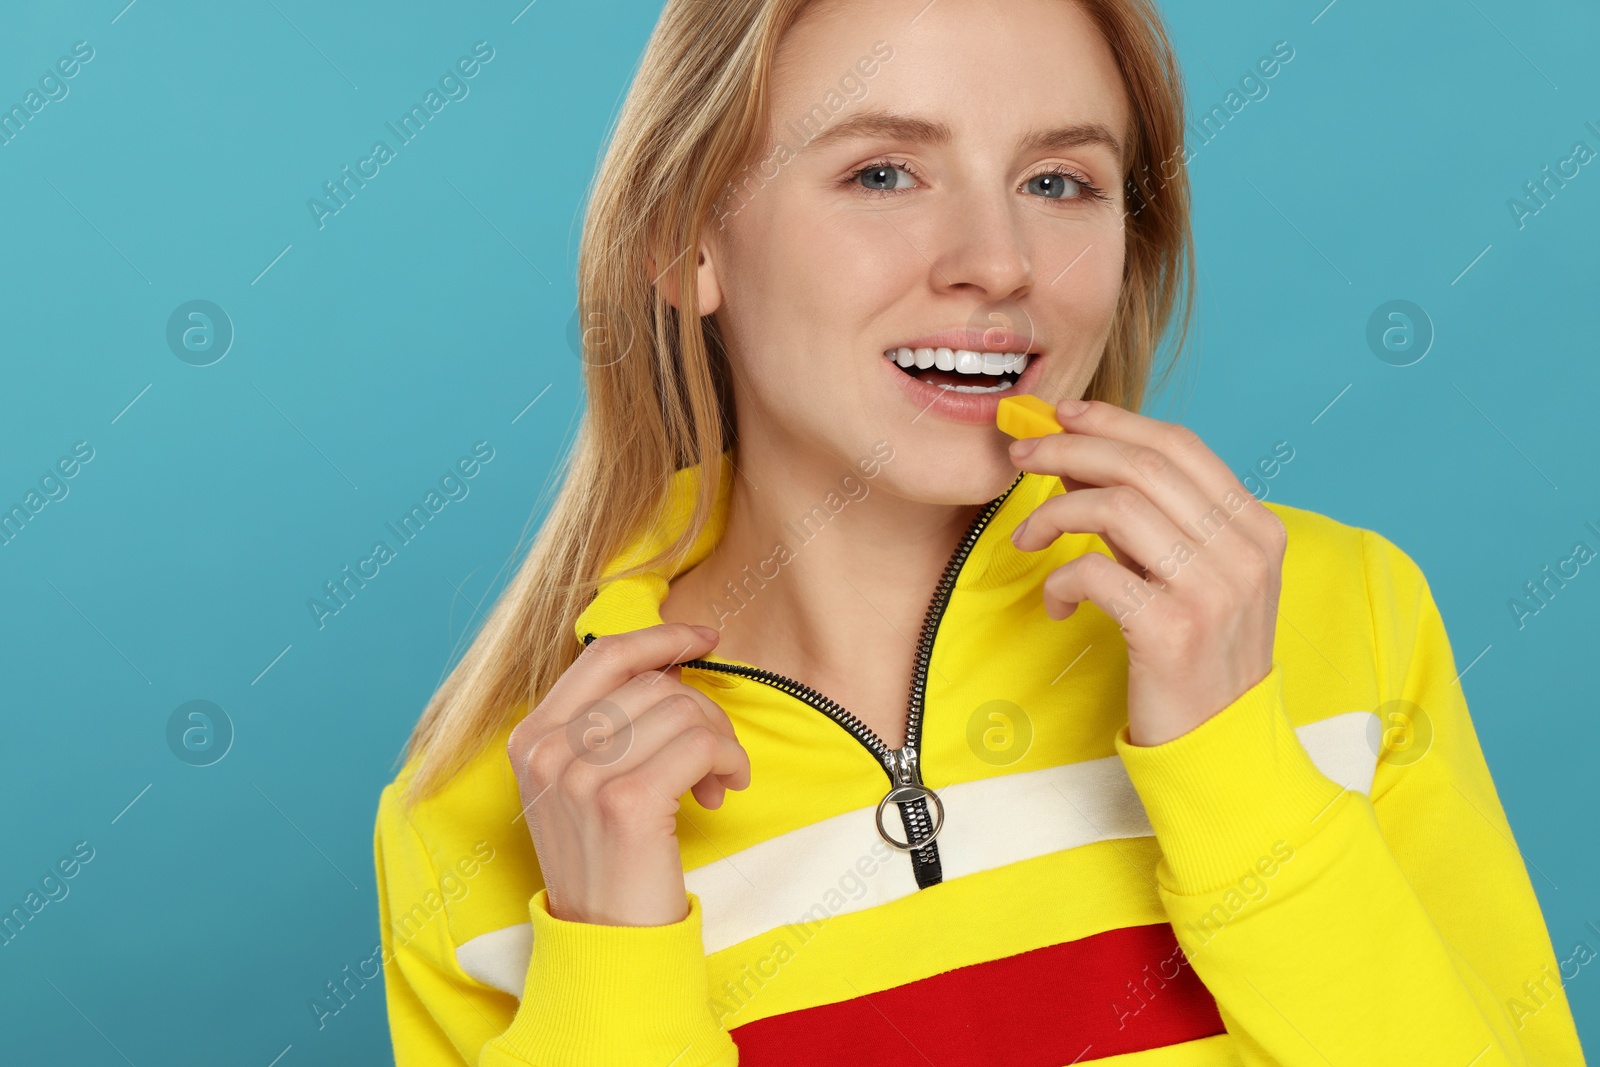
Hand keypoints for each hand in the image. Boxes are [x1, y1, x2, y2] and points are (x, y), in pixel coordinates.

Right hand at [506, 623, 751, 926]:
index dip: (662, 638)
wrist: (607, 943)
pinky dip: (728, 759)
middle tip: (714, 757)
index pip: (604, 654)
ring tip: (717, 780)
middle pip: (653, 684)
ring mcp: (582, 777)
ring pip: (683, 710)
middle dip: (702, 711)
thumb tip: (671, 667)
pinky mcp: (626, 803)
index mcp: (531, 738)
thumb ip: (606, 725)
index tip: (705, 638)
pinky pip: (701, 744)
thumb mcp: (583, 785)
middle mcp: (547, 751)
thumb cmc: (608, 861)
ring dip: (719, 741)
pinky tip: (725, 788)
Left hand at [1007, 398, 1285, 746]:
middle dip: (1068, 448)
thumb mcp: (1195, 577)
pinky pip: (1093, 571)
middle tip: (1022, 454)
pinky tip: (1056, 601)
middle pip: (1142, 465)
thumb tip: (1081, 460)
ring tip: (1029, 537)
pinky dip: (1060, 578)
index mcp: (1256, 527)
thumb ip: (1154, 522)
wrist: (1223, 746)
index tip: (1062, 416)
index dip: (1114, 421)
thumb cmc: (1198, 657)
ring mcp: (1212, 590)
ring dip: (1053, 512)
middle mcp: (1243, 551)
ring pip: (1115, 506)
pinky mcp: (1171, 630)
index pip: (1180, 444)